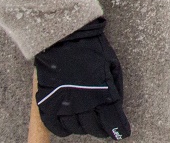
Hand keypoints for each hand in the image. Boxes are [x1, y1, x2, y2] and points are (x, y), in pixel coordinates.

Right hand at [34, 17, 129, 138]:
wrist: (67, 37)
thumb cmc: (93, 50)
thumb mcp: (113, 67)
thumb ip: (115, 91)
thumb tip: (116, 110)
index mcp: (103, 94)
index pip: (113, 123)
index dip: (119, 130)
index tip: (122, 133)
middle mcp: (84, 103)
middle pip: (94, 129)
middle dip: (102, 130)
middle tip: (104, 127)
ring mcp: (64, 104)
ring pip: (76, 129)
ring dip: (83, 128)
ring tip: (87, 121)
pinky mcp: (47, 103)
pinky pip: (55, 126)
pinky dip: (62, 129)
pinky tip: (69, 125)